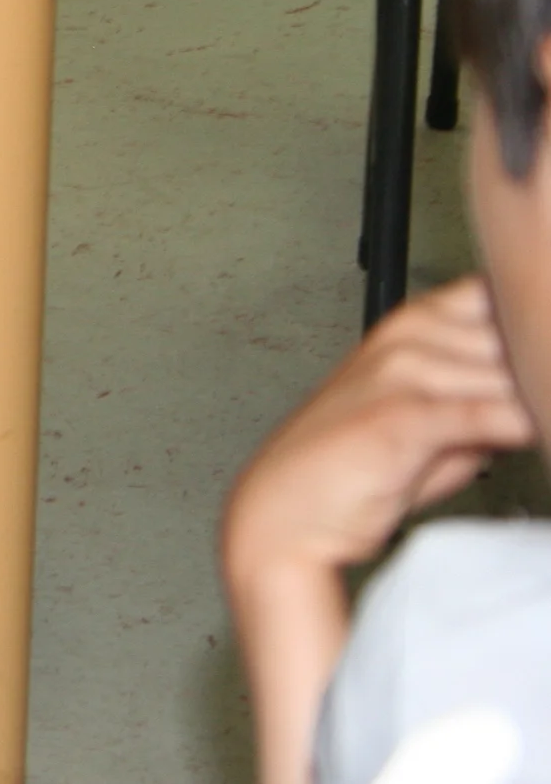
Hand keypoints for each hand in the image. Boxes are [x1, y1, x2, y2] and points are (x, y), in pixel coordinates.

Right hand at [224, 276, 535, 588]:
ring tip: (541, 419)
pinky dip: (528, 429)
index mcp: (413, 324)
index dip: (530, 322)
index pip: (498, 294)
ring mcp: (402, 372)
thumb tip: (540, 394)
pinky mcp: (402, 416)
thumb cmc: (349, 470)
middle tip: (539, 394)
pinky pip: (494, 417)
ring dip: (538, 400)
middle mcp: (408, 337)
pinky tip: (535, 437)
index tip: (536, 357)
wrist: (284, 515)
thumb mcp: (435, 426)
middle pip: (517, 335)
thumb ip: (488, 402)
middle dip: (539, 370)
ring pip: (515, 376)